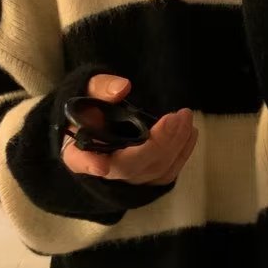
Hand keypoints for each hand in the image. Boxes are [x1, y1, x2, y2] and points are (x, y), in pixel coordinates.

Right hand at [61, 75, 197, 184]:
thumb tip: (122, 88)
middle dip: (158, 143)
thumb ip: (100, 88)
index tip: (101, 166)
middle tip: (177, 116)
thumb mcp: (86, 92)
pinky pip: (166, 174)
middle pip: (131, 166)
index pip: (81, 161)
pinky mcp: (145, 179)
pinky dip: (181, 154)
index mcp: (77, 150)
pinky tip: (190, 133)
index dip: (90, 164)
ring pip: (153, 171)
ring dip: (175, 146)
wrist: (96, 126)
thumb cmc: (88, 110)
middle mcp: (101, 170)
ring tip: (186, 118)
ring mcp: (125, 179)